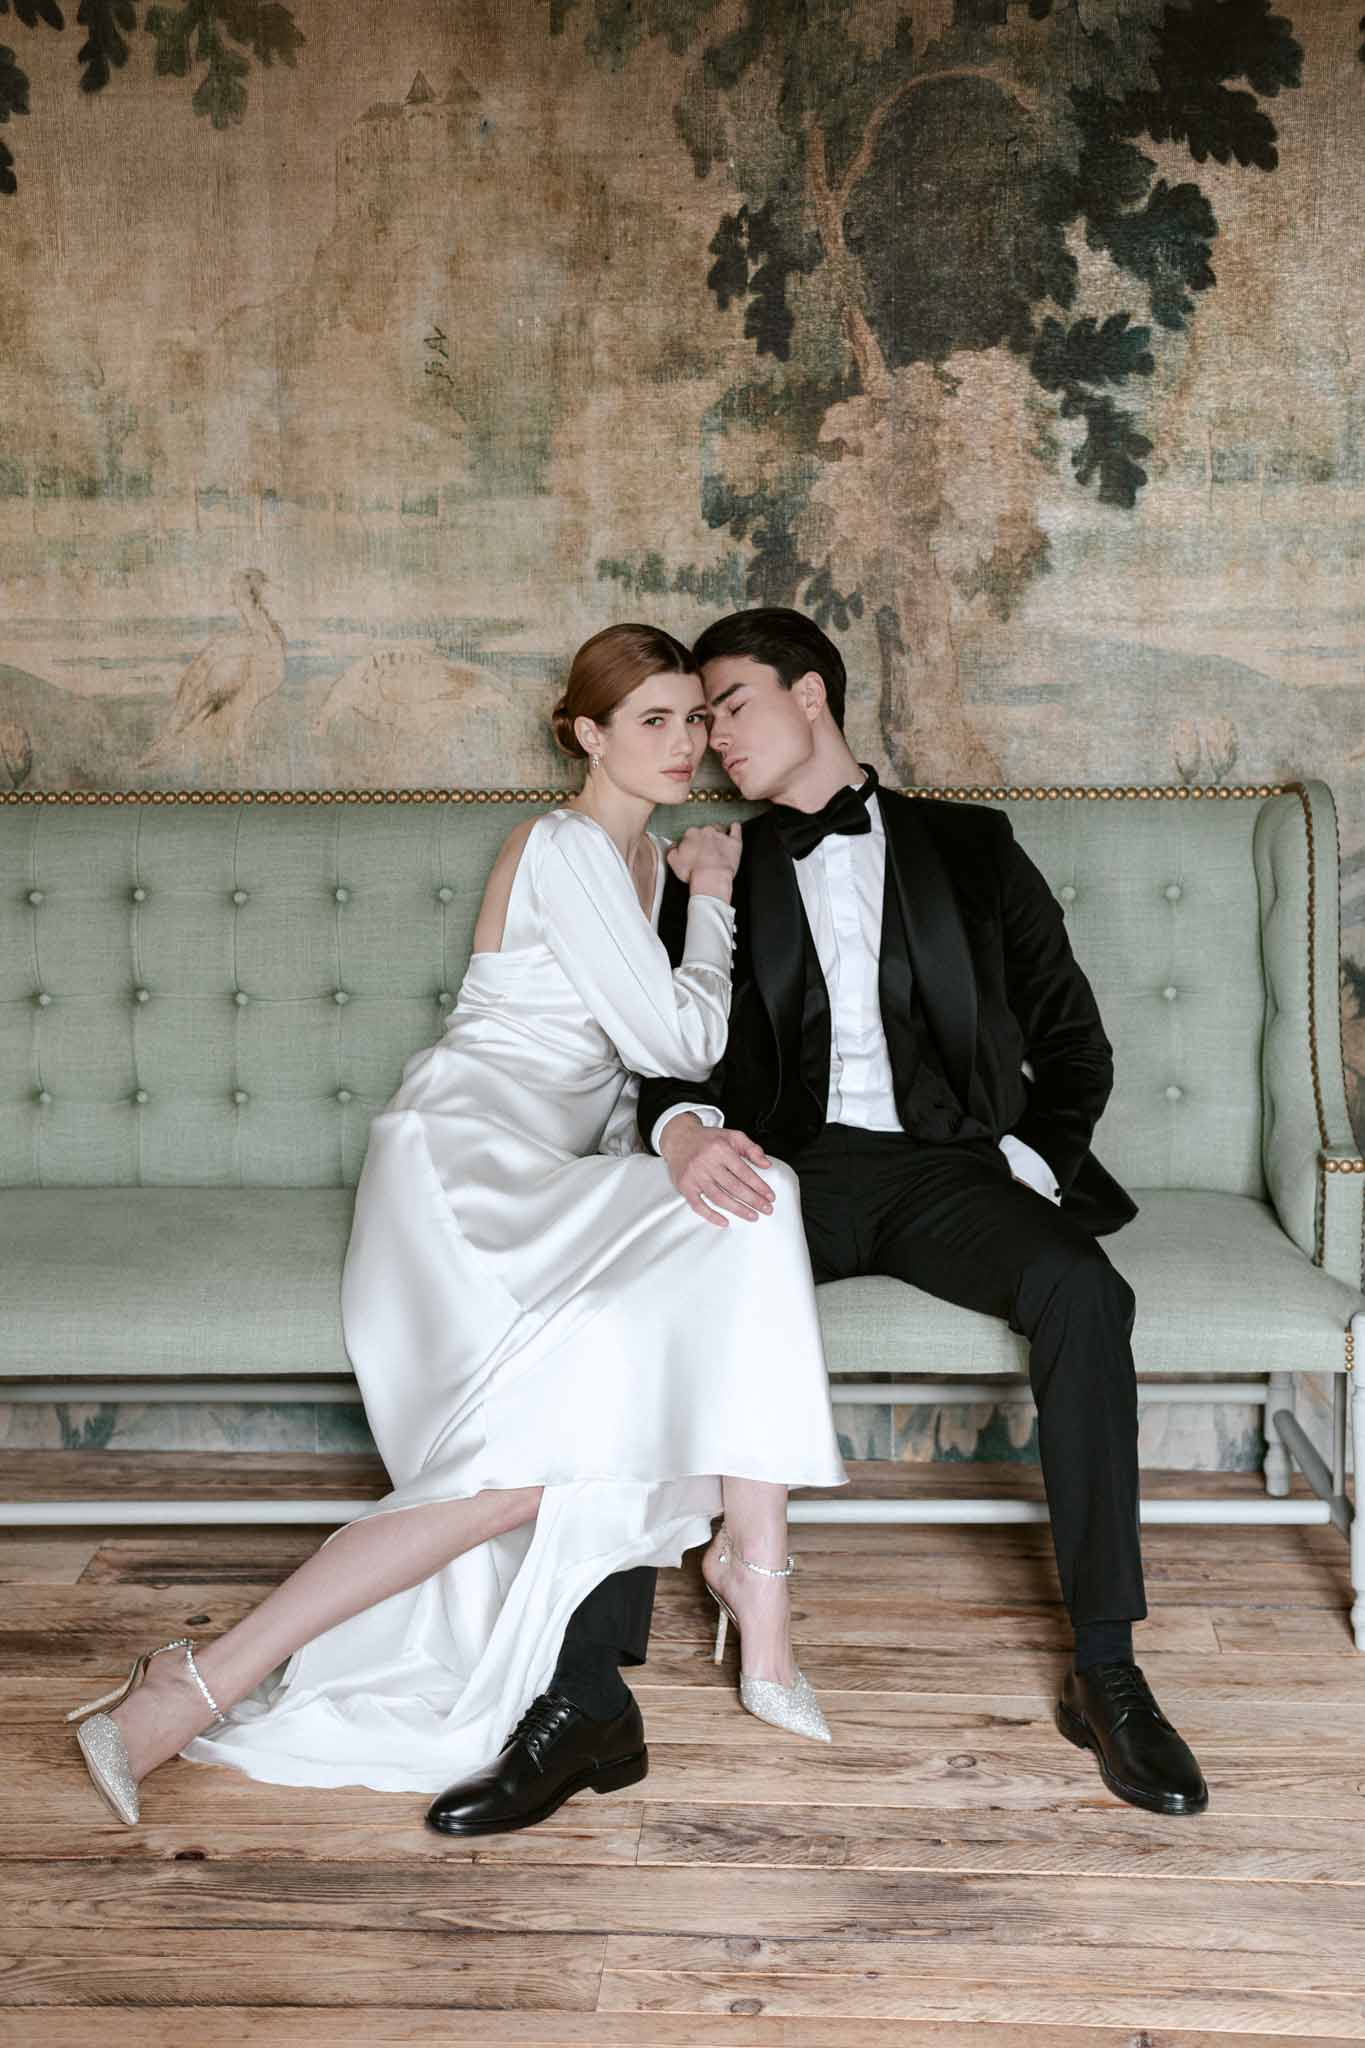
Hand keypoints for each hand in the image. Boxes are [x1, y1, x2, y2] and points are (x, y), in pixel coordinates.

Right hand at [659, 1115, 773, 1227]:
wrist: (679, 1138)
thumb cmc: (708, 1139)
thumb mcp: (732, 1136)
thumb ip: (751, 1149)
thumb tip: (767, 1164)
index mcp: (720, 1149)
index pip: (744, 1172)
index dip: (759, 1186)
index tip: (770, 1196)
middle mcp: (707, 1163)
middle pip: (734, 1187)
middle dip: (753, 1200)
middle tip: (766, 1210)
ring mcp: (694, 1176)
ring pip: (719, 1198)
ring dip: (738, 1210)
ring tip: (752, 1216)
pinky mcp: (684, 1186)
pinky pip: (698, 1205)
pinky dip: (711, 1216)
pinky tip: (724, 1221)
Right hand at [667, 822, 741, 899]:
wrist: (711, 877)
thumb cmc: (693, 871)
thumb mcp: (673, 862)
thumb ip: (671, 850)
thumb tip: (673, 846)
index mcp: (691, 834)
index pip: (690, 835)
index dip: (691, 844)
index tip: (692, 852)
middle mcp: (706, 831)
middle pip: (704, 831)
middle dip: (704, 839)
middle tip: (704, 852)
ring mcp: (721, 835)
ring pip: (718, 829)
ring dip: (717, 834)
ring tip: (717, 843)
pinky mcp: (733, 842)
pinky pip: (736, 829)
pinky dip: (735, 827)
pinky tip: (734, 827)